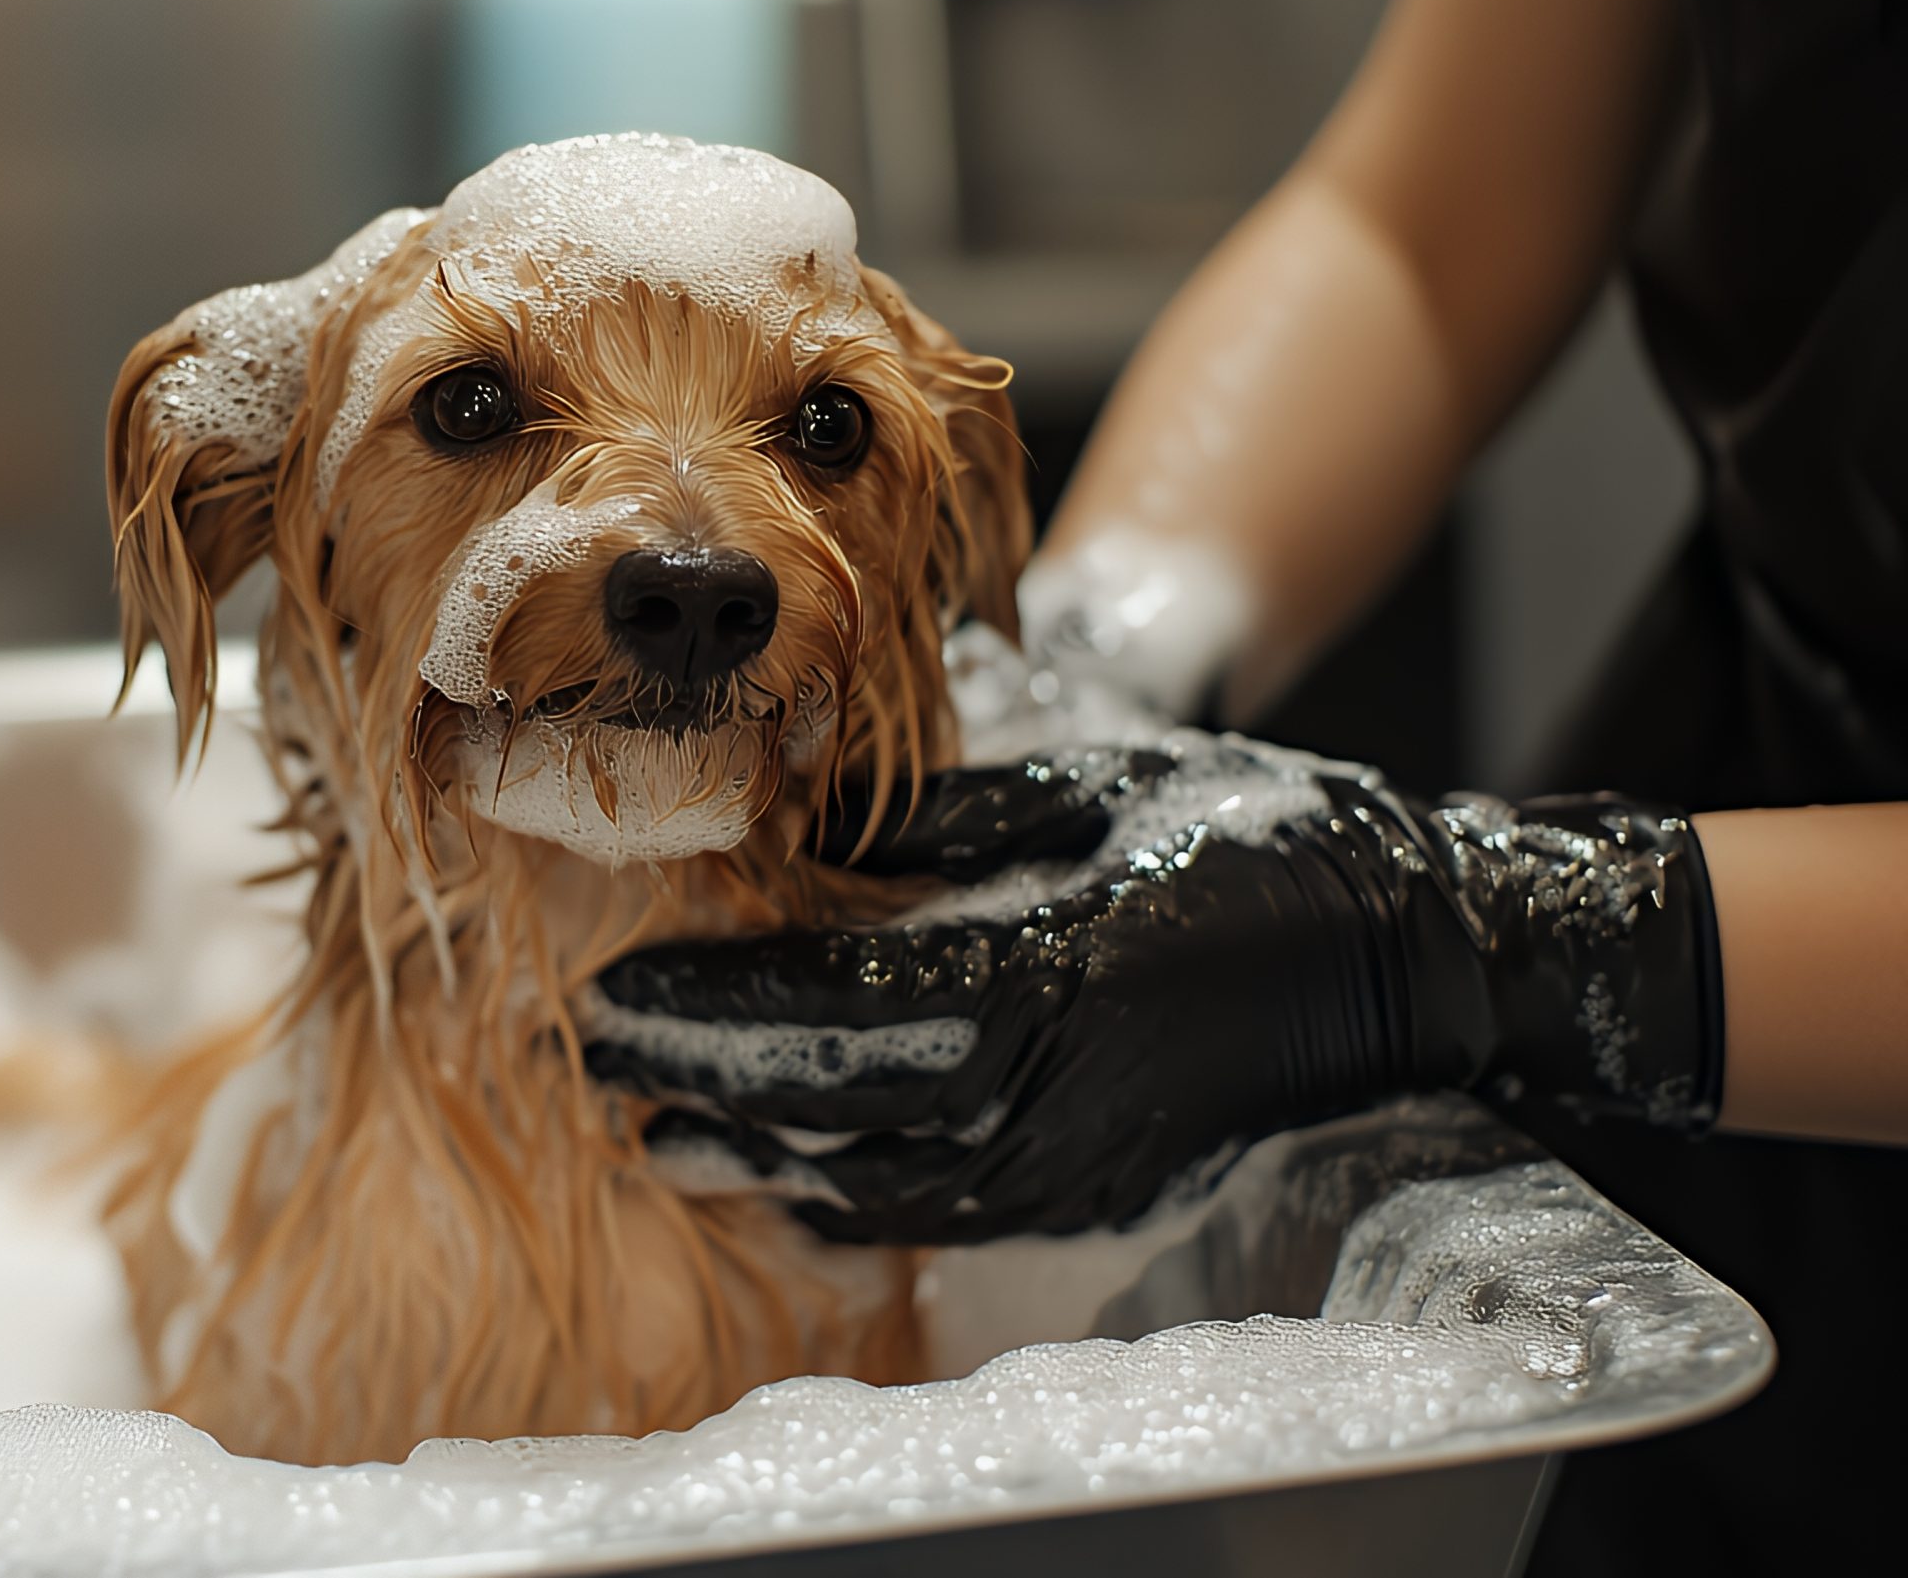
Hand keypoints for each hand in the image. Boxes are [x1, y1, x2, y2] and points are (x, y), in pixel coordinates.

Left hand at [587, 726, 1722, 1243]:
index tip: (620, 989)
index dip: (717, 1004)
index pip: (840, 1001)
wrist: (1407, 954)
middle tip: (602, 1063)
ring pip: (885, 1187)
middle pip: (838, 1105)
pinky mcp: (1104, 1189)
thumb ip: (953, 822)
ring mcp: (1084, 1153)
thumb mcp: (1103, 788)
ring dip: (764, 1164)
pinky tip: (794, 1195)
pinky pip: (955, 1222)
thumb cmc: (1261, 840)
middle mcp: (1059, 1082)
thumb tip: (816, 832)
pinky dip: (860, 1215)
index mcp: (1055, 965)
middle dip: (708, 1083)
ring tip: (667, 1138)